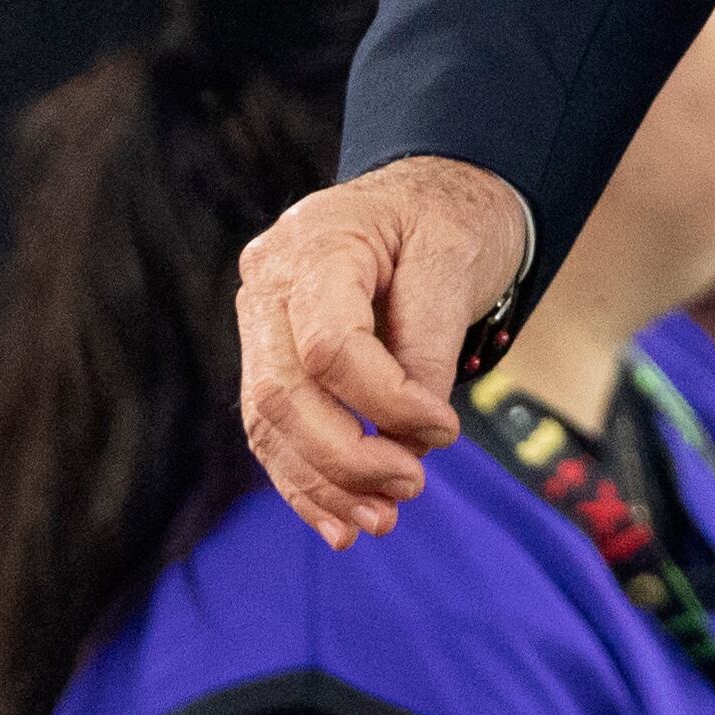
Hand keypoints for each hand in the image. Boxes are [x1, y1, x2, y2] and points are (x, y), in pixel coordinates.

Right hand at [235, 155, 525, 547]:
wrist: (430, 193)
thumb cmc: (449, 217)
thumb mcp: (456, 260)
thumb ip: (429, 344)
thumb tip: (409, 436)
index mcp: (314, 245)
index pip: (330, 347)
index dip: (385, 402)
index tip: (444, 430)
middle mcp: (267, 285)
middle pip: (284, 394)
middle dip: (346, 457)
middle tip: (410, 487)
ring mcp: (259, 324)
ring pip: (270, 424)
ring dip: (323, 484)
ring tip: (381, 521)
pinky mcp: (269, 359)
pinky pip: (274, 431)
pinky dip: (306, 480)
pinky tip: (341, 521)